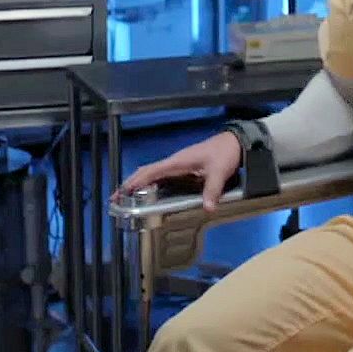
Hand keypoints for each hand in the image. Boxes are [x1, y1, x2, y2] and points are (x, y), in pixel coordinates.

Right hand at [114, 131, 241, 210]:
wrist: (235, 142)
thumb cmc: (224, 154)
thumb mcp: (219, 172)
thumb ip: (212, 190)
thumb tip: (207, 209)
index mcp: (178, 162)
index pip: (151, 171)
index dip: (136, 182)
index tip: (122, 192)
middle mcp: (174, 163)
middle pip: (147, 172)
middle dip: (131, 184)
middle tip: (116, 199)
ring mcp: (179, 165)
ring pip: (153, 174)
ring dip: (139, 184)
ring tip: (126, 199)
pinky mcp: (184, 168)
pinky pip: (162, 176)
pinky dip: (151, 184)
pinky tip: (148, 194)